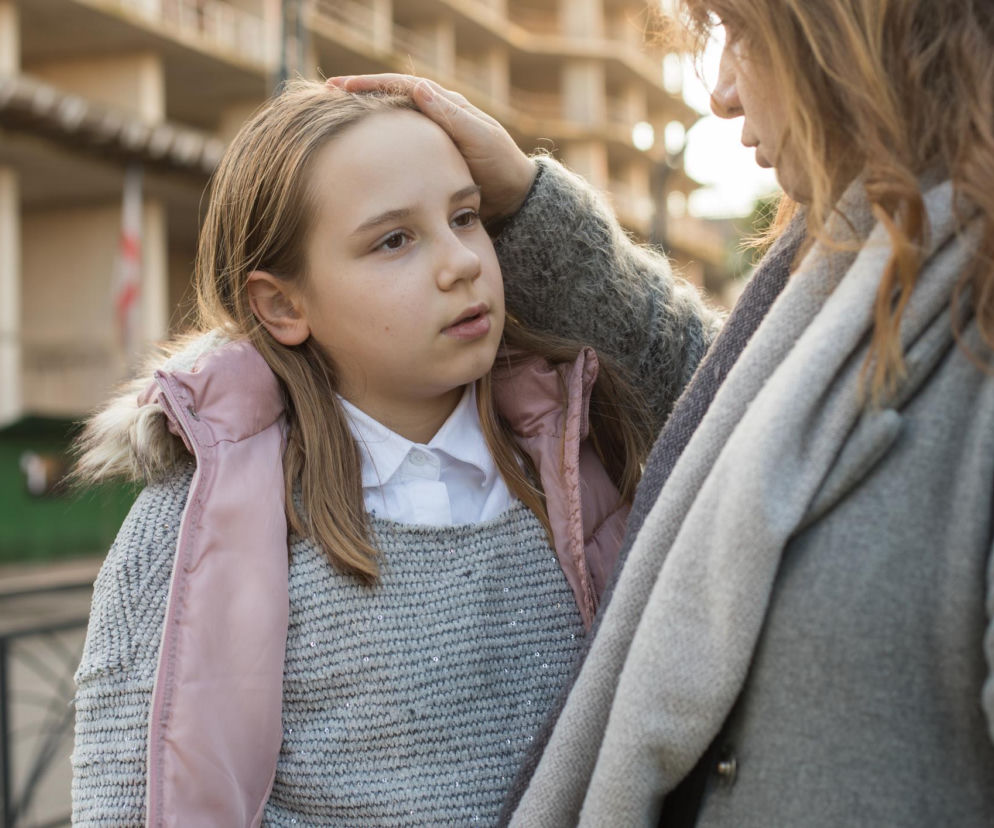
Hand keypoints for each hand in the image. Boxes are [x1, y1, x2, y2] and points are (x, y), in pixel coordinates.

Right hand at [326, 73, 536, 223]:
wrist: (515, 198)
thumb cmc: (502, 167)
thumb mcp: (480, 140)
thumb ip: (452, 117)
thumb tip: (419, 87)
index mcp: (446, 105)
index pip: (401, 86)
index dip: (369, 84)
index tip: (340, 86)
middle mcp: (434, 117)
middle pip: (388, 101)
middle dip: (357, 98)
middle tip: (324, 98)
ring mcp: (429, 140)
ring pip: (389, 125)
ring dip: (362, 122)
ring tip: (330, 123)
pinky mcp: (427, 163)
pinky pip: (396, 150)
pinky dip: (375, 148)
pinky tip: (356, 157)